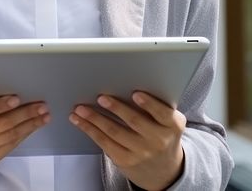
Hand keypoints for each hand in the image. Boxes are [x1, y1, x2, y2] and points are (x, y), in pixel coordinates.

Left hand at [69, 91, 185, 190]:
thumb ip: (156, 106)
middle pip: (135, 122)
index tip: (136, 93)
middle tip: (101, 97)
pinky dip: (89, 129)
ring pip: (115, 132)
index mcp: (172, 125)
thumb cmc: (161, 132)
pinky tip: (79, 121)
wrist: (162, 168)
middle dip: (116, 108)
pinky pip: (104, 142)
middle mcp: (158, 140)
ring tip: (81, 108)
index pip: (163, 113)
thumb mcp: (168, 121)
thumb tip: (126, 82)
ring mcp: (141, 152)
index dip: (149, 104)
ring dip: (95, 118)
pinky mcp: (124, 160)